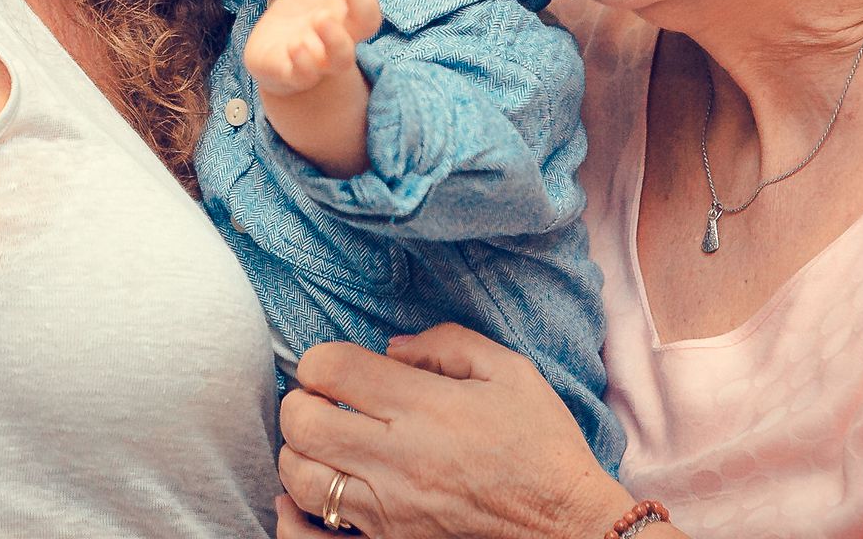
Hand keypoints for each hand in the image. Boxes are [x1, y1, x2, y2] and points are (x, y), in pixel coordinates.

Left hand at [244, 0, 382, 97]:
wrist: (275, 52)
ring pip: (342, 57)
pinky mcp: (295, 74)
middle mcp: (343, 32)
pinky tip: (295, 46)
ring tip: (321, 17)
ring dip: (335, 38)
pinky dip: (303, 61)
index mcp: (350, 4)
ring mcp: (321, 56)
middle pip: (368, 20)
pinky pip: (304, 74)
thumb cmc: (304, 10)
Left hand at [274, 325, 634, 538]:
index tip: (337, 367)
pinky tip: (304, 497)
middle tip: (323, 400)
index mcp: (424, 406)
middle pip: (302, 421)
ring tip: (324, 444)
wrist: (568, 527)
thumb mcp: (509, 370)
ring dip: (300, 452)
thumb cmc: (542, 445)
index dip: (320, 359)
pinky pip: (314, 538)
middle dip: (301, 401)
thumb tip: (390, 347)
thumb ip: (447, 343)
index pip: (330, 368)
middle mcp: (396, 458)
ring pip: (299, 477)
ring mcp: (387, 511)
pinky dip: (294, 518)